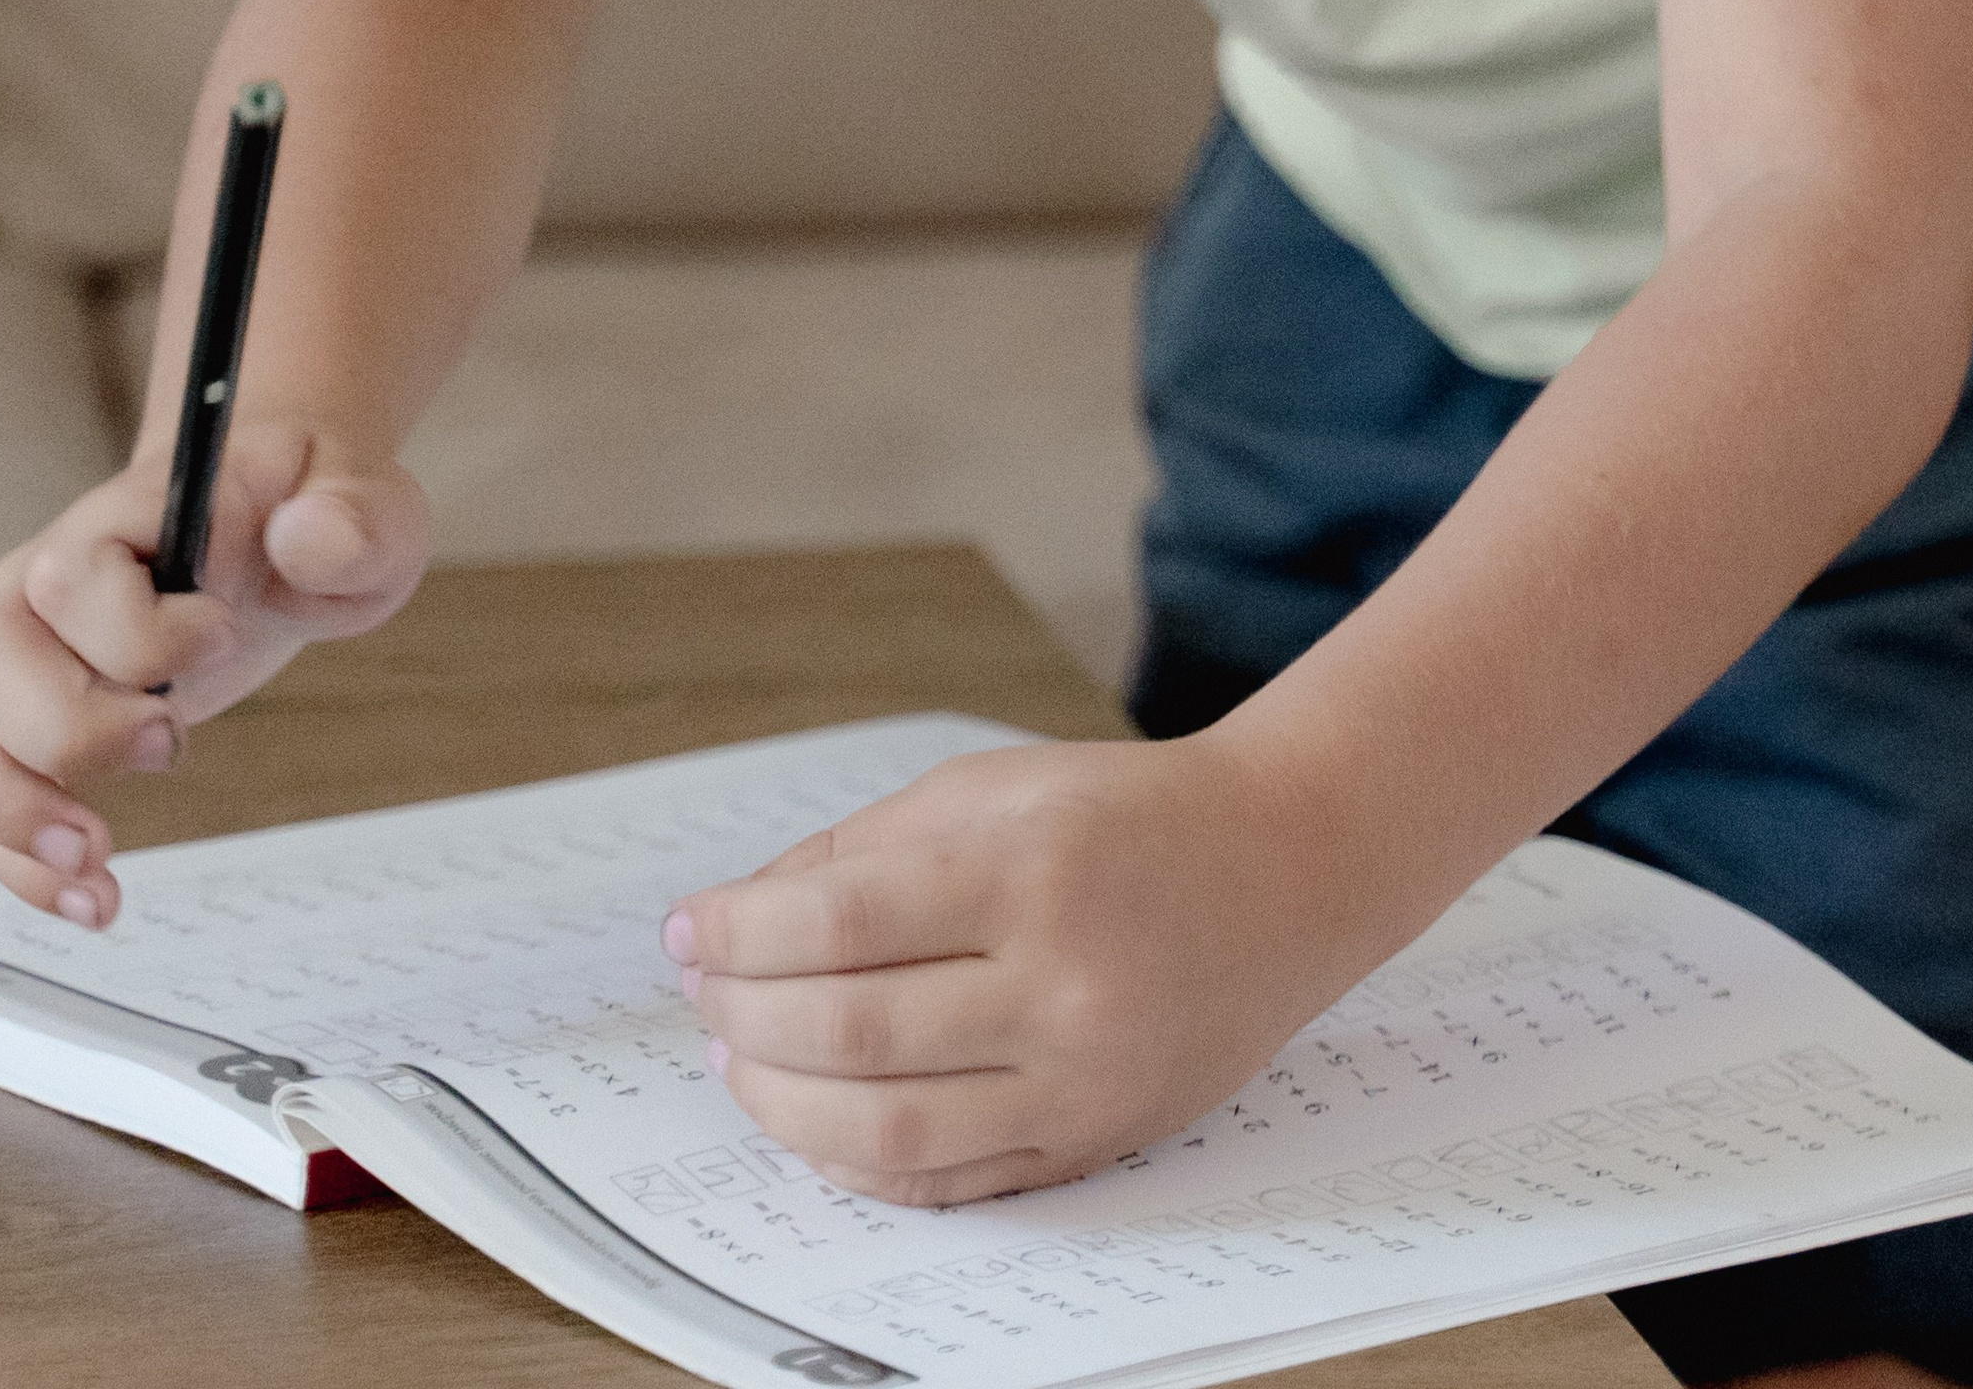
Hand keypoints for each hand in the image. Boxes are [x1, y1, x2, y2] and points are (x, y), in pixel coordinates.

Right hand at [0, 423, 428, 925]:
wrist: (274, 524)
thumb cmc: (308, 515)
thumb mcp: (366, 509)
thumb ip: (351, 522)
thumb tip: (309, 539)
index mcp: (128, 514)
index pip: (74, 574)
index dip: (141, 632)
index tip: (223, 636)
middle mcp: (46, 568)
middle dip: (68, 730)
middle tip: (168, 747)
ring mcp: (21, 638)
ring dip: (11, 810)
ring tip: (94, 863)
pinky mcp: (17, 707)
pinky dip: (14, 857)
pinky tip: (87, 895)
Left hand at [665, 732, 1363, 1206]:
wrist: (1285, 872)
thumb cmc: (1126, 816)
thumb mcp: (996, 788)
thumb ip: (865, 848)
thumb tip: (740, 917)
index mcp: (1030, 869)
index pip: (841, 919)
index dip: (740, 932)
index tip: (688, 929)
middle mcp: (1060, 984)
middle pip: (851, 1031)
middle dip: (743, 1016)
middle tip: (703, 992)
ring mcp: (1081, 1078)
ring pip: (888, 1130)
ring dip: (782, 1103)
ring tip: (739, 1061)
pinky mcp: (1094, 1141)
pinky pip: (950, 1184)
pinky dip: (858, 1164)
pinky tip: (814, 1121)